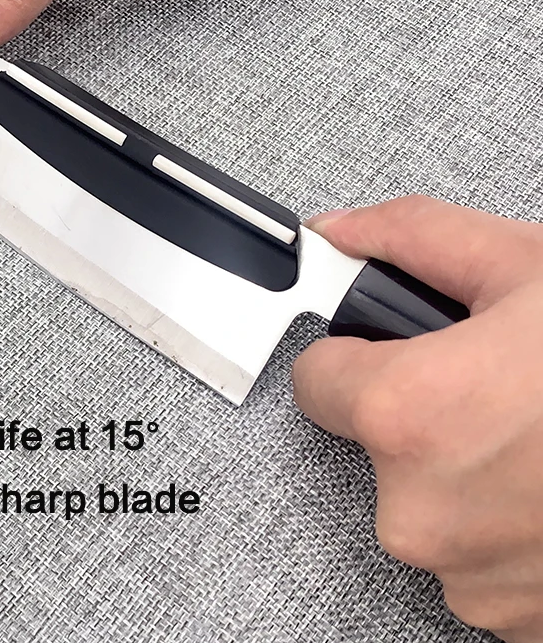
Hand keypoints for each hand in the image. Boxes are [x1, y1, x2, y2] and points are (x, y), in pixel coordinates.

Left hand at [292, 196, 542, 641]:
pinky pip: (469, 553)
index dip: (351, 355)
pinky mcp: (508, 616)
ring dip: (464, 469)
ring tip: (535, 434)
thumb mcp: (523, 266)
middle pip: (373, 442)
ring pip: (424, 498)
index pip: (313, 381)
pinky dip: (500, 520)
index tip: (383, 350)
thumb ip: (411, 237)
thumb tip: (339, 231)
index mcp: (409, 415)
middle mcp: (422, 512)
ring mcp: (468, 577)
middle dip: (418, 411)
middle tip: (494, 387)